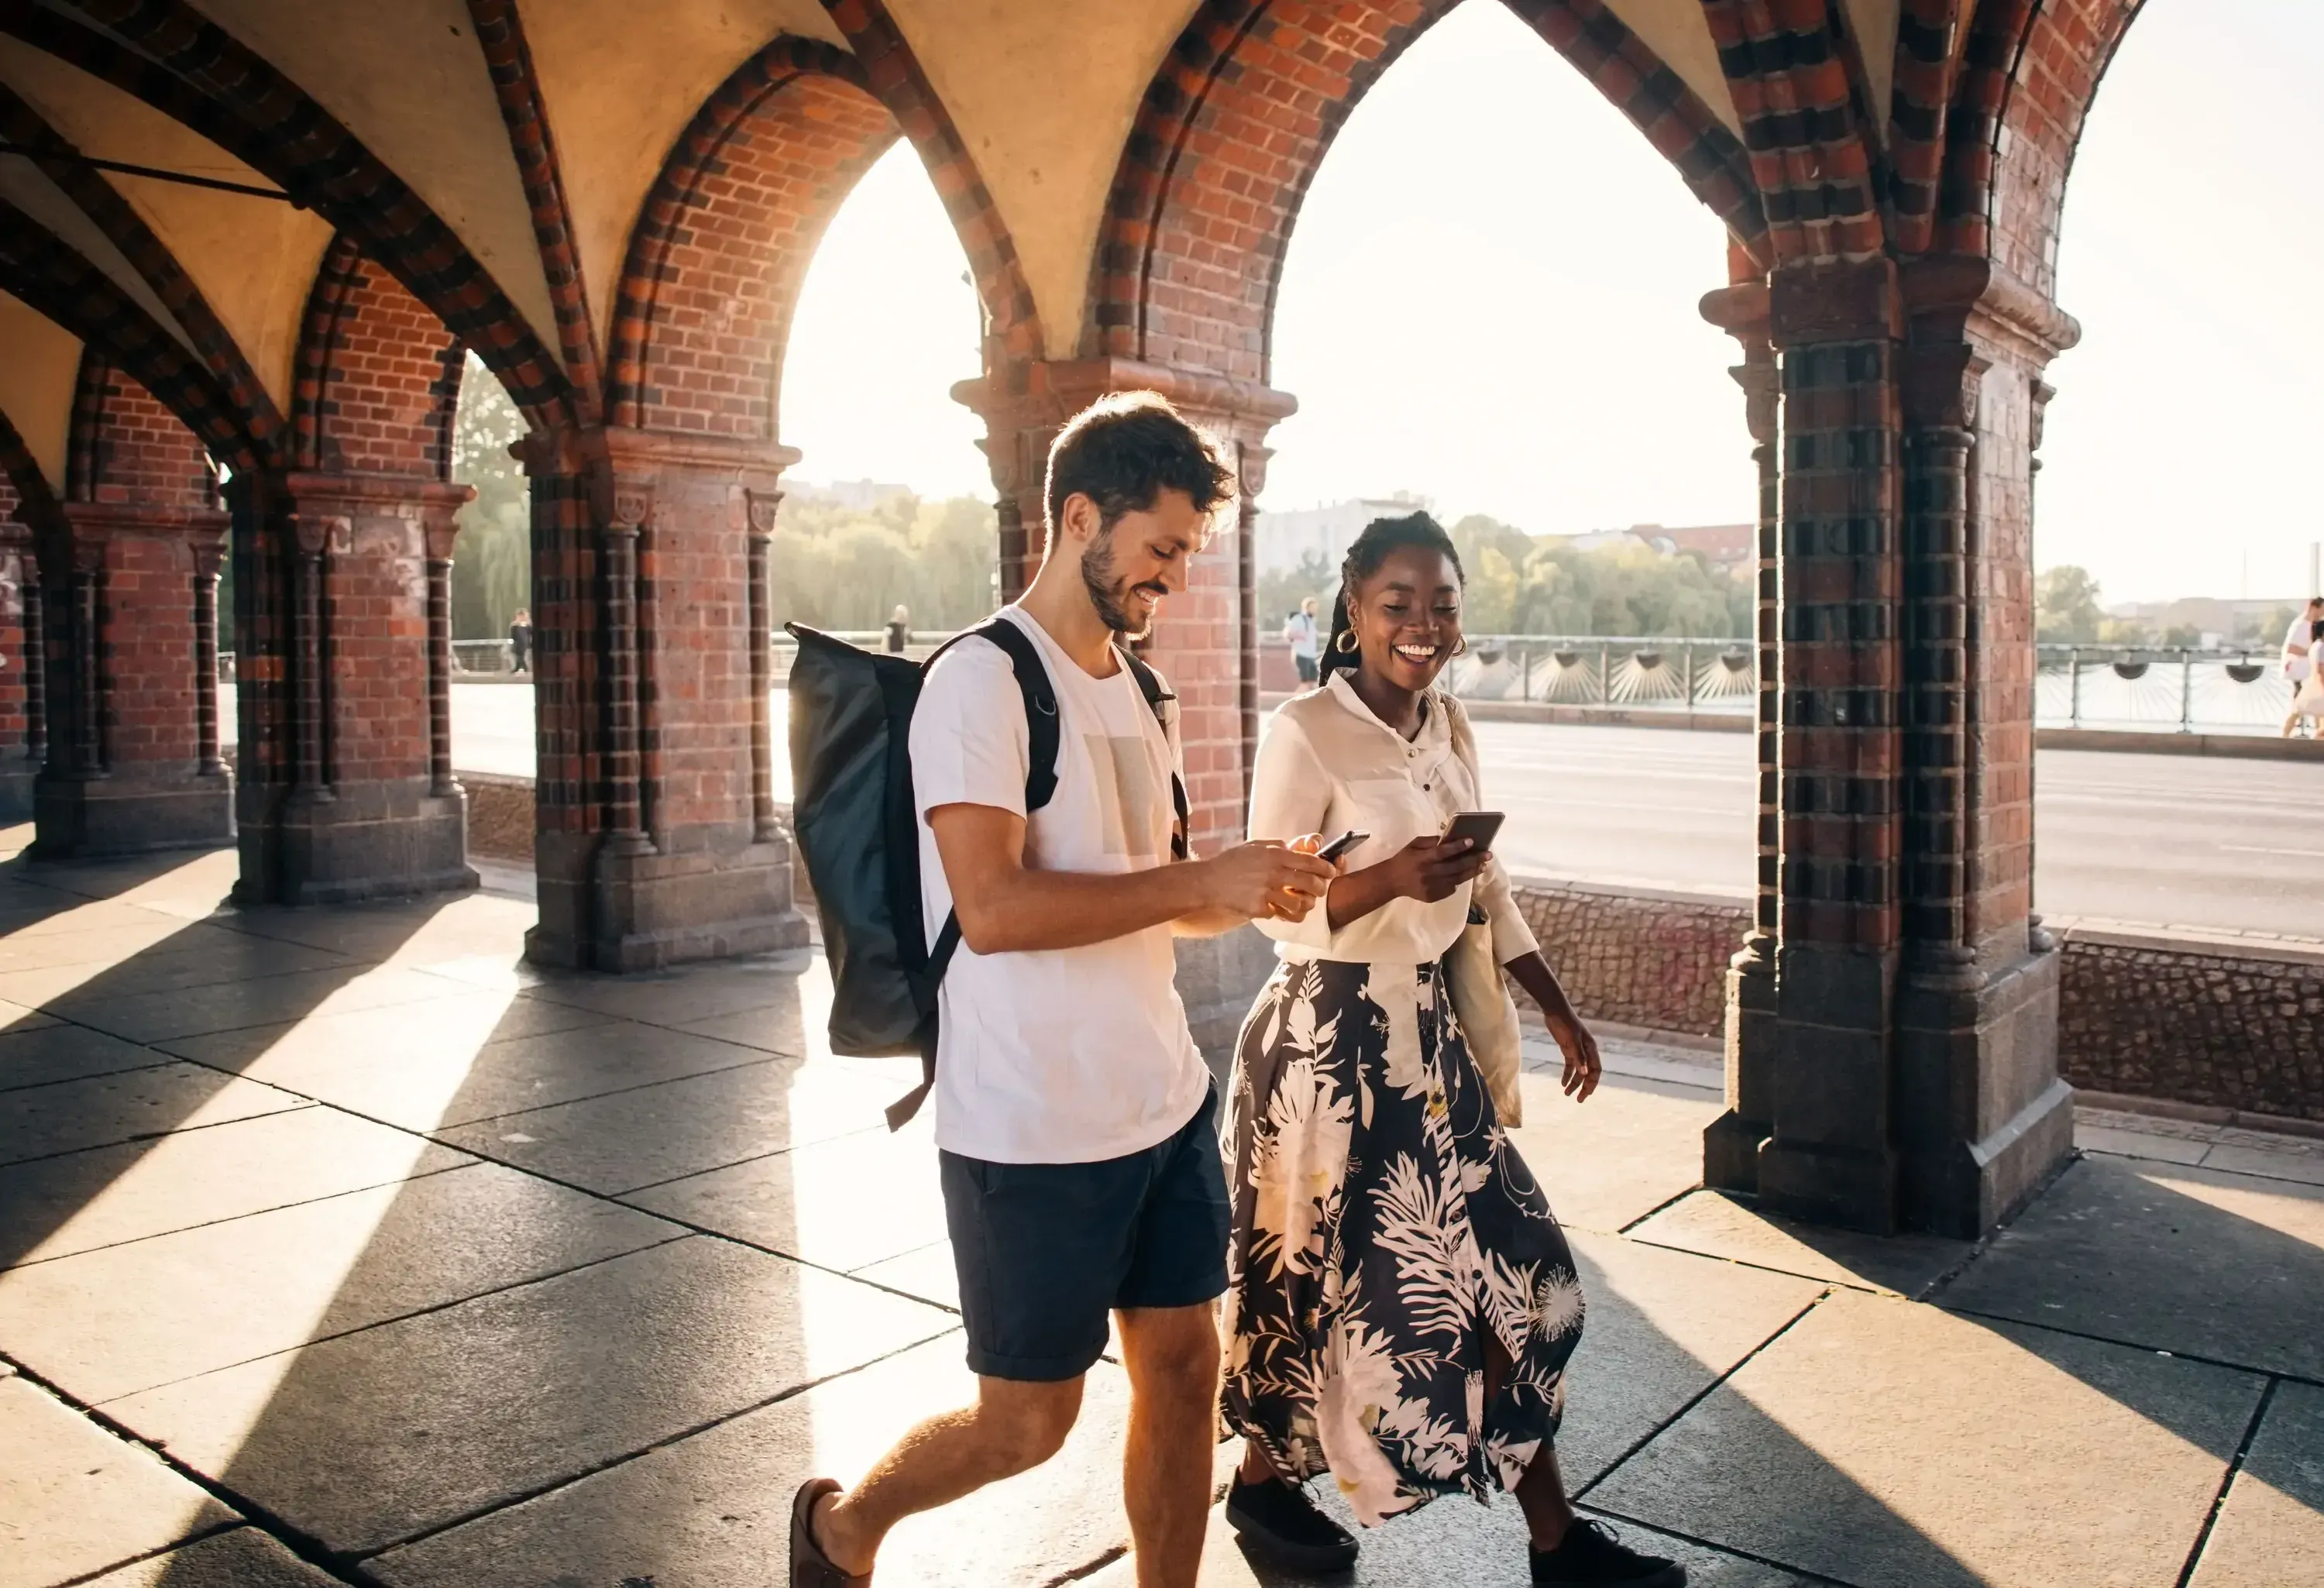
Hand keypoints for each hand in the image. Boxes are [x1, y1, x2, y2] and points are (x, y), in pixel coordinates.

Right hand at [1202, 841, 1333, 921]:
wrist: (1207, 883)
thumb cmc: (1231, 862)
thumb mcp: (1255, 846)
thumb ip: (1279, 846)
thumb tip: (1299, 848)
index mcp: (1275, 855)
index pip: (1311, 862)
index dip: (1326, 868)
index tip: (1331, 872)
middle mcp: (1274, 874)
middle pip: (1312, 885)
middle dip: (1320, 889)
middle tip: (1318, 890)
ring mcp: (1266, 893)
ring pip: (1300, 904)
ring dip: (1303, 905)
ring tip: (1298, 902)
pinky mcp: (1259, 910)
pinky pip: (1281, 915)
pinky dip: (1283, 914)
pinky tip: (1278, 909)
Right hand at [1366, 835, 1489, 903]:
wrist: (1392, 881)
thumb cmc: (1404, 859)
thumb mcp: (1414, 845)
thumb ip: (1430, 841)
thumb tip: (1449, 839)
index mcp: (1422, 858)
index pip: (1442, 852)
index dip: (1457, 847)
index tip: (1471, 841)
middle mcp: (1428, 873)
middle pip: (1455, 866)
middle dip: (1473, 860)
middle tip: (1487, 855)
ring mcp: (1431, 887)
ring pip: (1457, 879)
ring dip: (1472, 871)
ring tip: (1483, 865)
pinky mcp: (1433, 896)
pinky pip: (1451, 888)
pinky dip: (1459, 881)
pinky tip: (1466, 874)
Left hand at [1548, 1012, 1601, 1101]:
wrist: (1555, 1011)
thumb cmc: (1565, 1024)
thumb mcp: (1571, 1041)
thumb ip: (1578, 1057)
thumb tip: (1585, 1073)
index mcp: (1591, 1049)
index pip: (1596, 1070)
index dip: (1592, 1083)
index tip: (1586, 1094)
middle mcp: (1586, 1051)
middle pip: (1589, 1072)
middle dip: (1584, 1086)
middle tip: (1578, 1099)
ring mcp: (1577, 1050)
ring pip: (1579, 1071)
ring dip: (1574, 1082)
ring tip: (1566, 1094)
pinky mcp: (1568, 1049)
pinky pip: (1570, 1065)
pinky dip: (1567, 1074)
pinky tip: (1562, 1083)